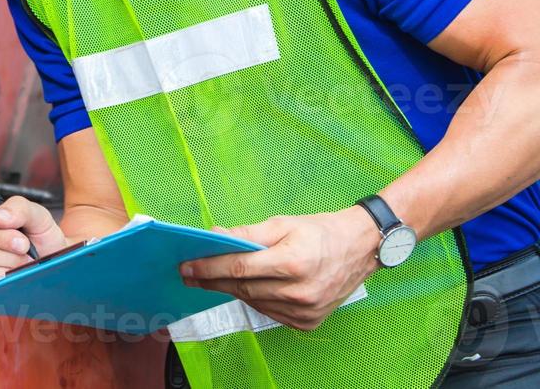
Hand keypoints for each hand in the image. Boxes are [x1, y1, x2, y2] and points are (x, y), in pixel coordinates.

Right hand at [0, 197, 68, 289]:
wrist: (52, 263)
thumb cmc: (40, 238)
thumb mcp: (37, 217)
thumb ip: (19, 208)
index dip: (0, 236)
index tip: (23, 243)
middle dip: (5, 257)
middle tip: (24, 257)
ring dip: (0, 273)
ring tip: (17, 269)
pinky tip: (8, 280)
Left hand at [179, 208, 381, 329]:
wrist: (361, 249)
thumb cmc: (320, 231)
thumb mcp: (282, 223)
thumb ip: (247, 234)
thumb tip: (214, 236)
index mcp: (292, 263)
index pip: (238, 268)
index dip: (208, 268)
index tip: (186, 267)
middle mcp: (299, 292)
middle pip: (242, 288)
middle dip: (212, 280)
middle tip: (189, 275)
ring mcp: (305, 311)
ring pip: (254, 302)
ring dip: (231, 290)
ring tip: (212, 279)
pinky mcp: (308, 322)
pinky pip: (269, 312)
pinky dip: (254, 300)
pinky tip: (245, 287)